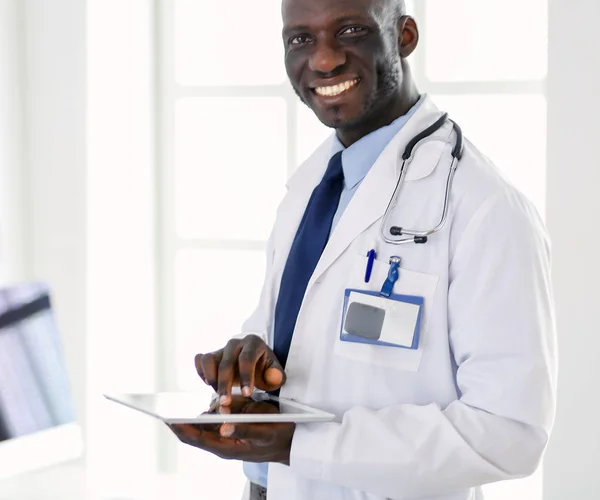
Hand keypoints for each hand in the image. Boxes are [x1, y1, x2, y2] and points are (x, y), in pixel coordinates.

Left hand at [168, 396, 294, 463]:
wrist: (292, 440)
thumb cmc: (279, 435)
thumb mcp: (266, 430)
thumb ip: (245, 427)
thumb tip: (223, 427)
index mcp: (227, 446)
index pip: (196, 438)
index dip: (180, 427)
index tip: (166, 417)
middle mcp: (222, 441)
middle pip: (193, 431)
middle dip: (179, 419)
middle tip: (164, 406)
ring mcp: (226, 433)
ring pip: (203, 422)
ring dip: (194, 412)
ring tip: (178, 400)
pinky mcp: (230, 424)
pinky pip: (214, 415)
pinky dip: (209, 407)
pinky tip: (206, 397)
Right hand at [195, 335, 285, 405]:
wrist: (255, 362)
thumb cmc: (265, 369)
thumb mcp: (275, 373)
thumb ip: (276, 376)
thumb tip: (272, 376)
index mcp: (253, 343)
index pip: (247, 358)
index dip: (246, 377)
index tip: (247, 394)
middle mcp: (235, 343)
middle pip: (226, 363)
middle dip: (225, 384)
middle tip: (226, 402)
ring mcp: (221, 349)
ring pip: (209, 359)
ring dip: (211, 378)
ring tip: (217, 393)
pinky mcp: (211, 356)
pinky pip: (200, 360)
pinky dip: (201, 373)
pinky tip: (209, 384)